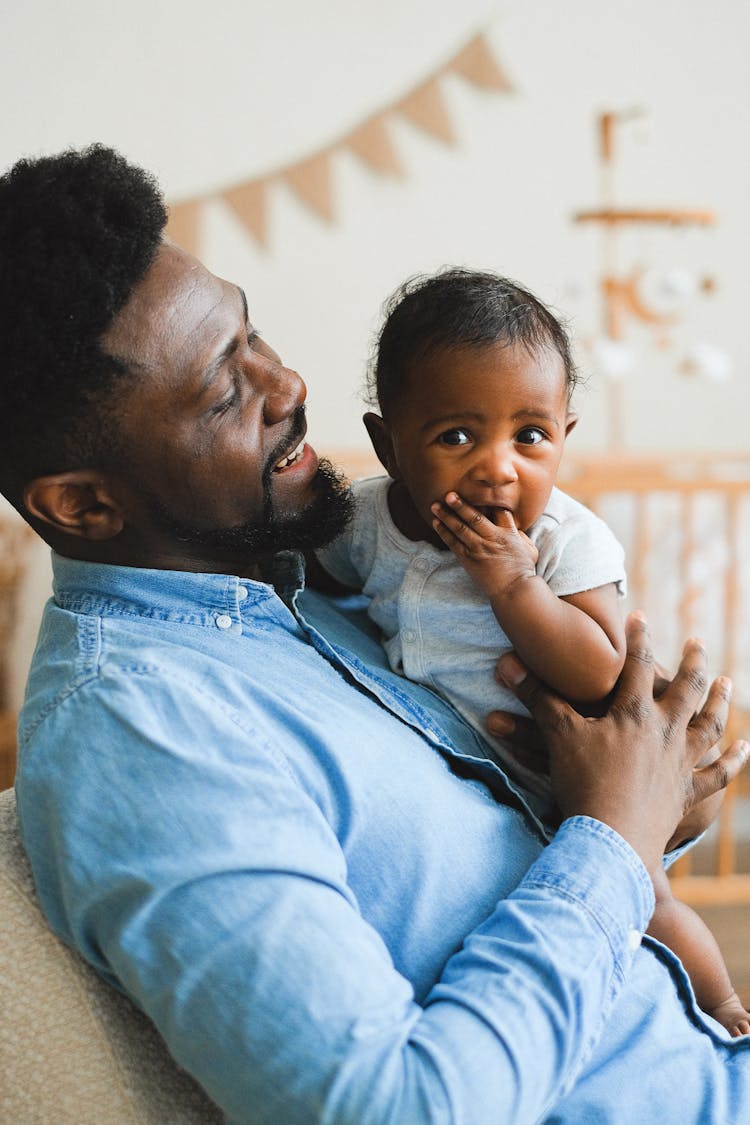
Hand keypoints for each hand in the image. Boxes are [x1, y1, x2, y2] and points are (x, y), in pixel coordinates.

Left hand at [430, 493, 537, 599]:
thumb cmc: (523, 569)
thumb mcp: (529, 547)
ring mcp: (479, 549)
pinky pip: (453, 543)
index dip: (488, 501)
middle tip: (448, 494)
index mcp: (509, 532)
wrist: (513, 591)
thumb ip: (519, 533)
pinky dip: (444, 532)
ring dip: (446, 516)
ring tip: (435, 505)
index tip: (478, 492)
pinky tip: (436, 522)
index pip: (498, 510)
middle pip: (474, 516)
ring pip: (460, 528)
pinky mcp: (469, 560)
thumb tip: (510, 522)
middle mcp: (492, 538)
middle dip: (460, 504)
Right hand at [494, 613, 747, 873]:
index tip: (639, 616)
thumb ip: (537, 697)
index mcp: (634, 713)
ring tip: (726, 681)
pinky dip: (732, 761)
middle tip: (699, 642)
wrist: (612, 838)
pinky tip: (743, 747)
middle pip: (686, 689)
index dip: (637, 638)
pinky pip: (716, 774)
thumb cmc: (583, 784)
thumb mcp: (557, 736)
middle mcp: (665, 732)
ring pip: (709, 724)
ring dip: (719, 701)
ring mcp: (681, 763)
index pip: (637, 665)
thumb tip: (506, 663)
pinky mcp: (687, 793)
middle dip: (693, 662)